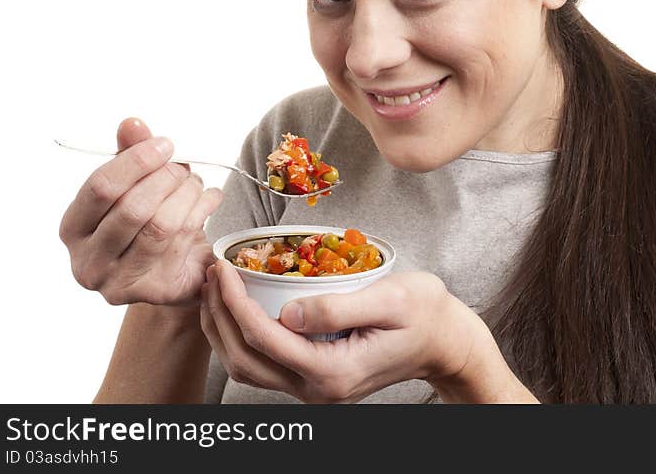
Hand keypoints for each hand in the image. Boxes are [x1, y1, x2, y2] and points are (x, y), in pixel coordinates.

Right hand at [59, 118, 222, 305]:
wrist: (171, 269)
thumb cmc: (144, 222)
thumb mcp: (133, 186)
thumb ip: (130, 154)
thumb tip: (132, 123)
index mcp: (73, 229)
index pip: (100, 188)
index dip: (136, 162)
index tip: (165, 145)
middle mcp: (88, 262)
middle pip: (133, 209)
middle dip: (166, 179)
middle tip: (183, 167)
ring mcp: (120, 283)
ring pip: (162, 226)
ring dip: (187, 195)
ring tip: (197, 182)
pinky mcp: (156, 291)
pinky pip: (184, 242)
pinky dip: (203, 212)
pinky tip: (210, 198)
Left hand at [200, 261, 497, 402]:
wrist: (445, 341)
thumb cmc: (425, 314)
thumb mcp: (391, 300)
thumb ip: (340, 307)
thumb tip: (290, 313)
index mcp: (333, 371)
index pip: (265, 339)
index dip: (235, 303)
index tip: (223, 268)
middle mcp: (317, 387)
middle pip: (245, 360)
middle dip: (218, 316)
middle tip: (210, 272)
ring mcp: (314, 386)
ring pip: (248, 366)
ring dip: (222, 328)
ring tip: (214, 286)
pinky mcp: (314, 375)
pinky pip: (264, 361)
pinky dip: (240, 334)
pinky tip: (237, 305)